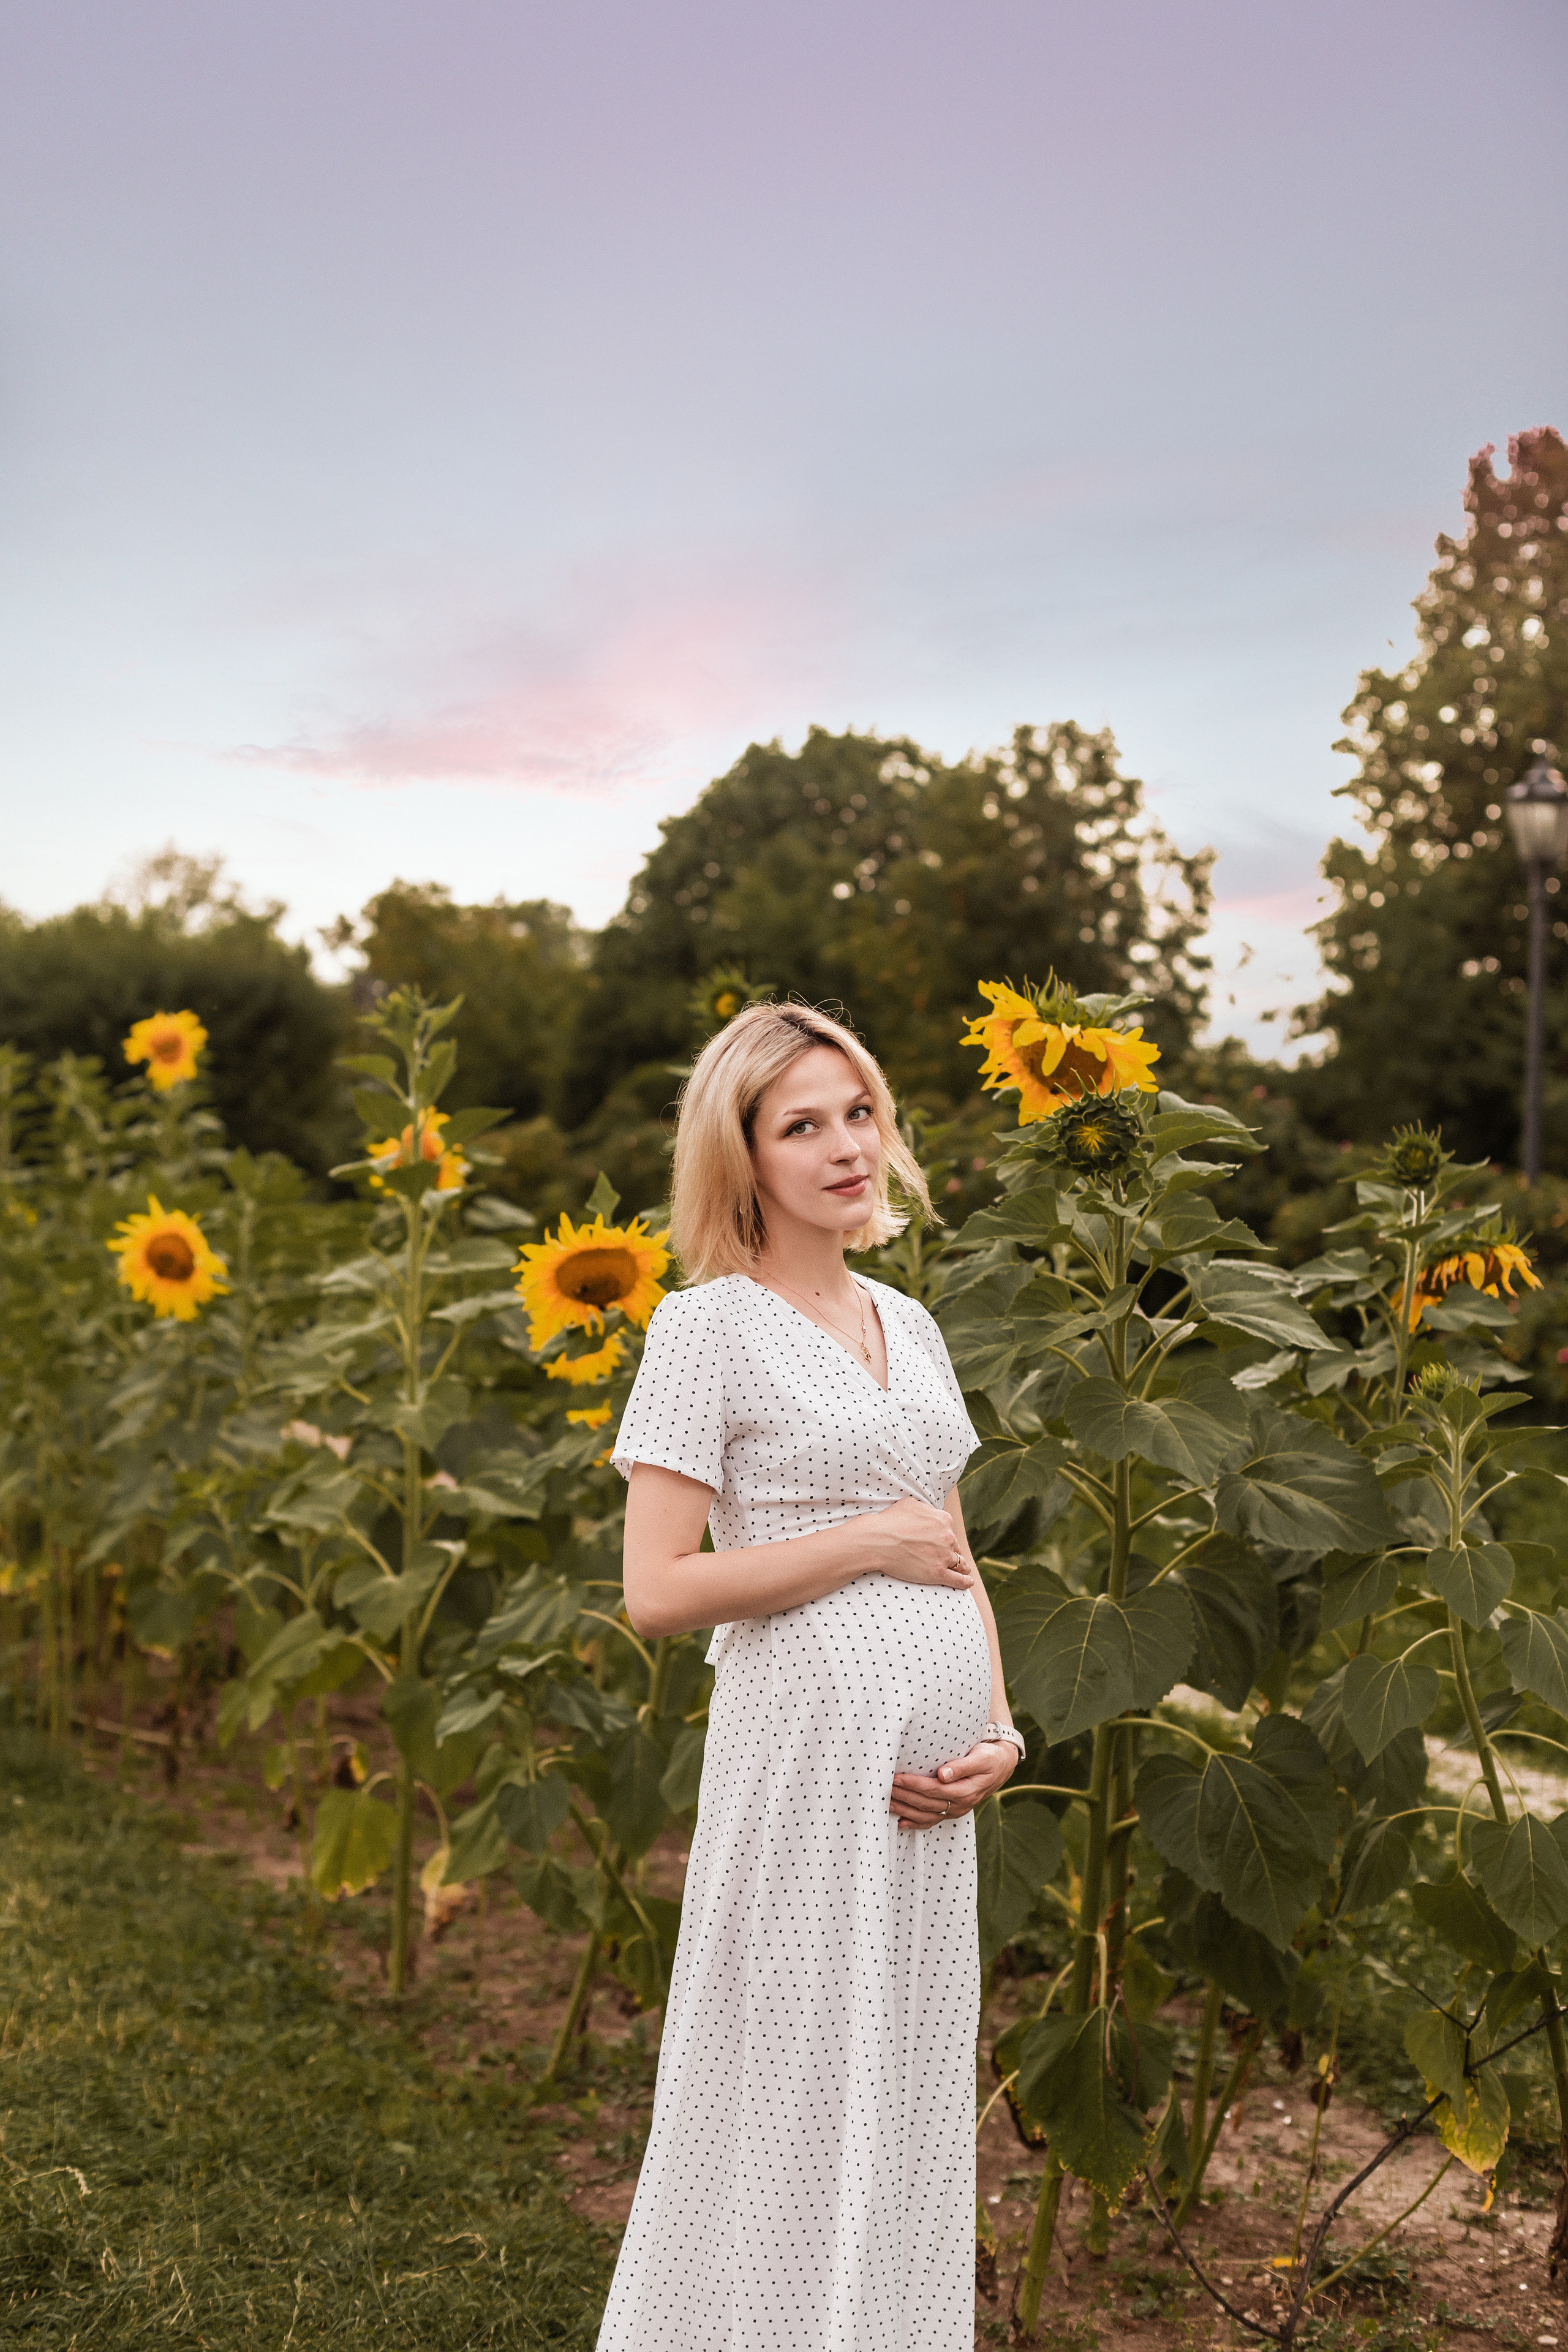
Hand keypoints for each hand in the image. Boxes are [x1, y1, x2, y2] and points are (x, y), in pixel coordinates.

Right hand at [859, 1497, 973, 1591]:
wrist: (876, 1541)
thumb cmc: (889, 1521)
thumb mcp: (910, 1504)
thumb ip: (927, 1509)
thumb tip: (931, 1512)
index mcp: (943, 1520)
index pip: (950, 1530)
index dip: (945, 1537)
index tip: (939, 1542)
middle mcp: (947, 1537)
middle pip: (955, 1547)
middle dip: (951, 1551)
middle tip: (944, 1556)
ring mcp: (943, 1556)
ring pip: (959, 1563)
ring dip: (961, 1566)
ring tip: (963, 1571)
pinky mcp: (937, 1573)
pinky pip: (958, 1579)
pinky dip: (965, 1581)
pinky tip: (968, 1582)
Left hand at [889, 1736, 1017, 1827]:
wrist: (1001, 1766)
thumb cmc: (989, 1757)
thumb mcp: (980, 1758)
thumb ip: (961, 1766)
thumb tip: (942, 1774)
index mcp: (965, 1791)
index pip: (934, 1790)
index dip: (914, 1785)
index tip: (898, 1777)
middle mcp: (959, 1805)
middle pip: (926, 1804)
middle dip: (904, 1796)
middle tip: (885, 1787)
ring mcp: (955, 1810)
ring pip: (926, 1815)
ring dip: (905, 1810)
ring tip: (887, 1802)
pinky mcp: (952, 1811)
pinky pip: (931, 1821)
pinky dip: (915, 1823)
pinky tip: (900, 1822)